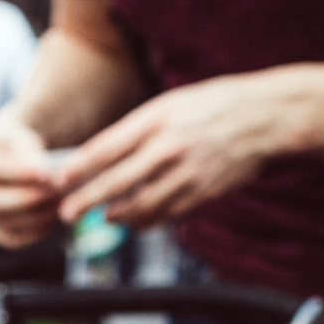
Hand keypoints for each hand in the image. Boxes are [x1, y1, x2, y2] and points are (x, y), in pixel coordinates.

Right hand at [0, 120, 63, 248]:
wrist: (12, 160)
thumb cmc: (18, 145)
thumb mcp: (22, 137)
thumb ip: (27, 150)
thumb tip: (40, 172)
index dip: (19, 174)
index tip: (48, 174)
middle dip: (26, 201)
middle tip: (55, 194)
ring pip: (2, 223)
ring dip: (35, 216)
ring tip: (60, 204)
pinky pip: (10, 239)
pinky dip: (34, 232)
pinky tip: (52, 219)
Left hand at [56, 70, 303, 226]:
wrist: (264, 116)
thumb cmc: (214, 104)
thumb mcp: (171, 103)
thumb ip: (137, 129)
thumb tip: (101, 156)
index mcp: (156, 119)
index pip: (106, 147)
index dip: (78, 168)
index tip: (59, 180)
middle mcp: (168, 147)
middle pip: (116, 182)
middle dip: (86, 201)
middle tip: (67, 213)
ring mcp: (185, 173)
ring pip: (140, 205)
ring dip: (118, 215)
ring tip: (105, 216)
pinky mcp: (201, 192)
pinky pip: (166, 214)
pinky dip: (147, 220)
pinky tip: (136, 220)